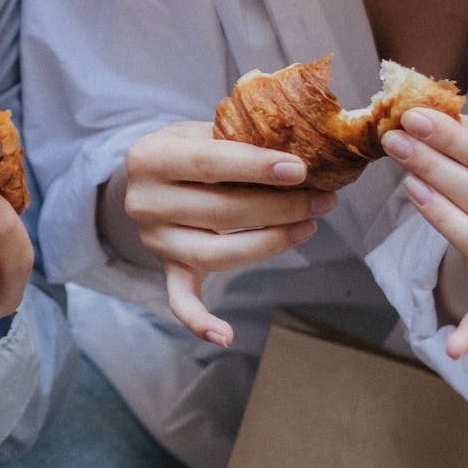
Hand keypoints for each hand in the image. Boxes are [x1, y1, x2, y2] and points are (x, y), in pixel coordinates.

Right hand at [120, 120, 337, 347]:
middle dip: (280, 206)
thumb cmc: (189, 150)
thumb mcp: (201, 130)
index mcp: (150, 158)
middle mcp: (144, 202)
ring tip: (308, 226)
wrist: (149, 179)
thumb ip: (240, 138)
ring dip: (270, 243)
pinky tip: (226, 336)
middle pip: (221, 212)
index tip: (300, 170)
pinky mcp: (166, 268)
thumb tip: (305, 148)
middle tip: (323, 199)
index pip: (209, 163)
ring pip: (216, 253)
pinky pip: (181, 300)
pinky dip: (200, 321)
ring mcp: (155, 240)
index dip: (257, 167)